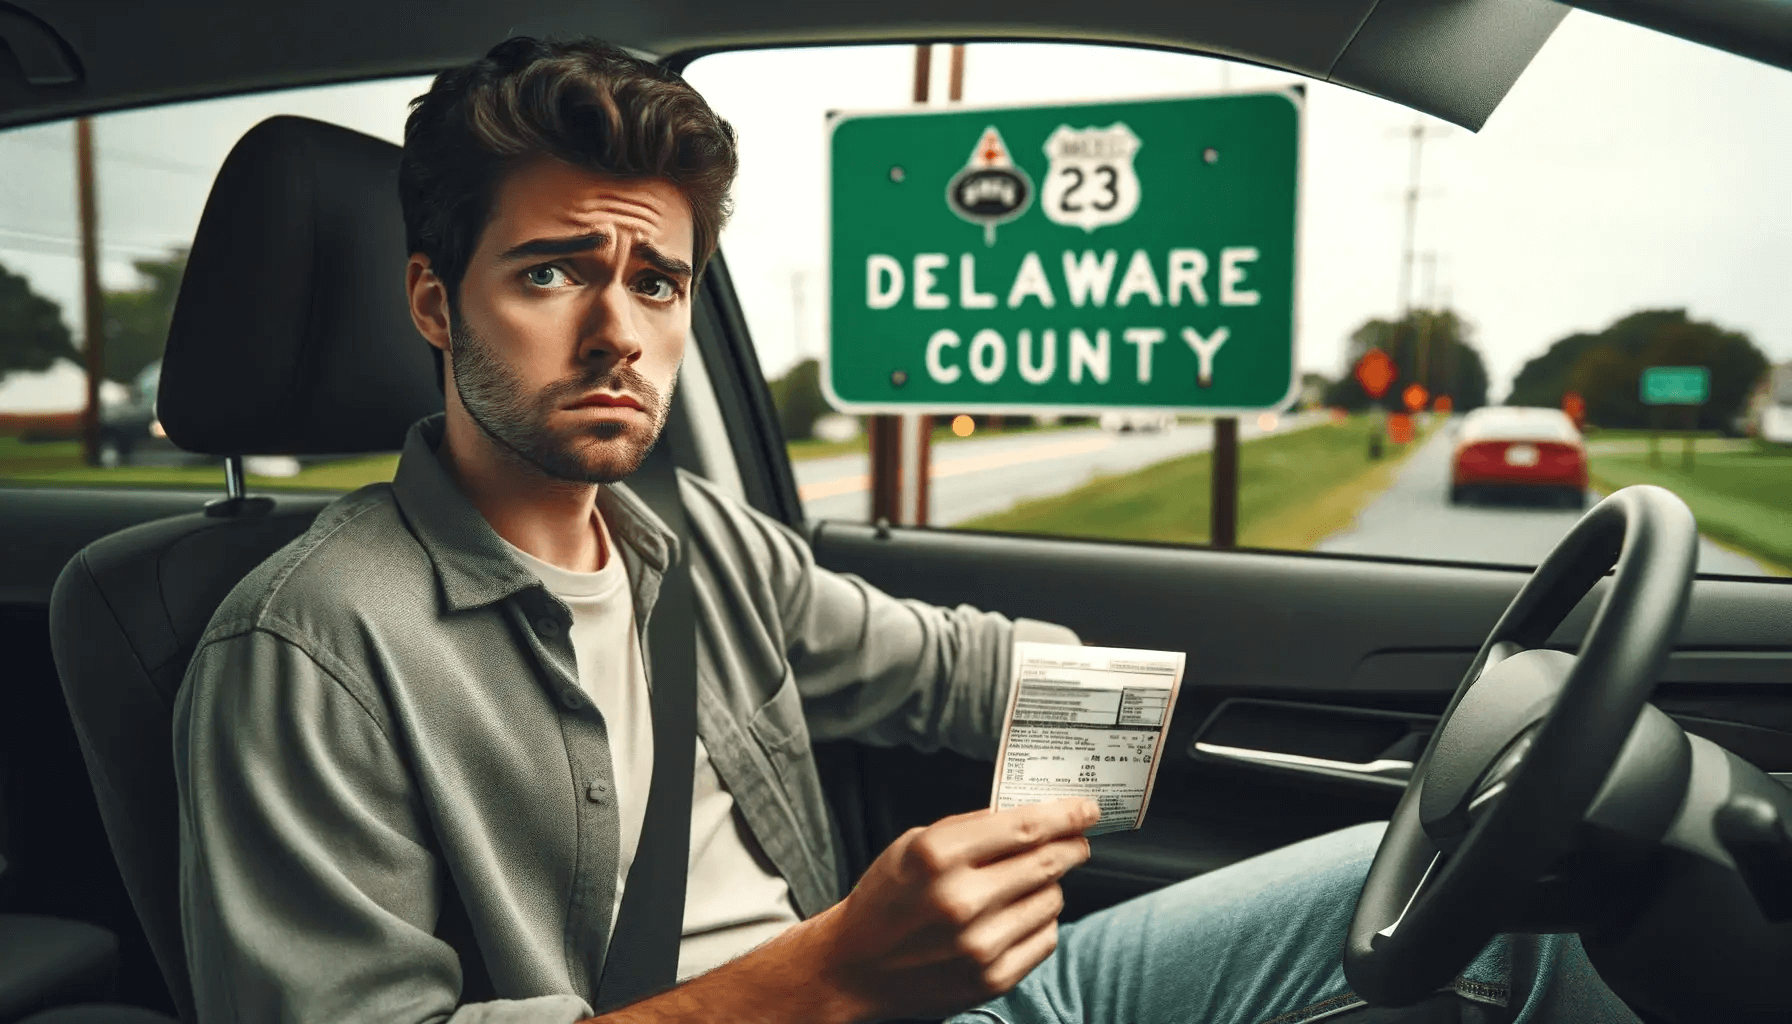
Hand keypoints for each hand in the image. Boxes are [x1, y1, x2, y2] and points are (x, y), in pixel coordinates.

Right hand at [810, 796, 1098, 1022]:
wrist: (855, 967)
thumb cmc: (886, 898)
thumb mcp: (914, 844)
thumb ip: (972, 829)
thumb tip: (1033, 815)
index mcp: (937, 856)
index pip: (1025, 827)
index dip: (1066, 814)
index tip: (1087, 809)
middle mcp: (960, 901)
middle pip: (1047, 862)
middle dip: (1072, 846)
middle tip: (1078, 840)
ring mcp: (979, 945)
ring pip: (1052, 899)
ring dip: (1050, 885)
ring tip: (1024, 885)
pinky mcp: (992, 979)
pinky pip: (1046, 937)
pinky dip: (1039, 921)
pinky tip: (1014, 916)